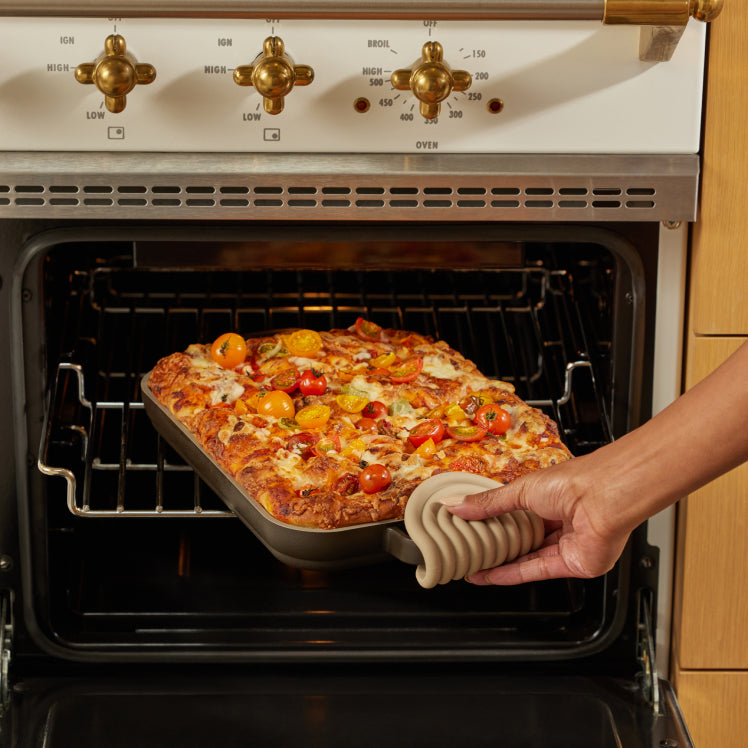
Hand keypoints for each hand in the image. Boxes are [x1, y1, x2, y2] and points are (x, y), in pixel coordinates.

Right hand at [441, 455, 631, 584]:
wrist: (606, 497)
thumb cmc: (574, 482)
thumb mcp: (521, 490)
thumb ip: (488, 503)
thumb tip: (455, 505)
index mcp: (551, 497)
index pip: (518, 513)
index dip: (494, 521)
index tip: (469, 527)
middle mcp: (562, 521)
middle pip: (525, 538)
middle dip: (498, 545)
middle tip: (469, 550)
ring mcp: (569, 544)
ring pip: (530, 558)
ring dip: (502, 564)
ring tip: (473, 566)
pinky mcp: (574, 564)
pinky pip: (538, 571)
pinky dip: (512, 574)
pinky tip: (490, 576)